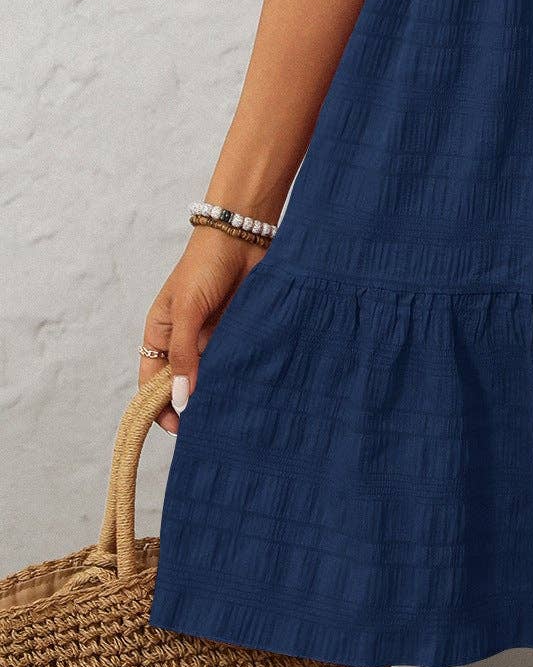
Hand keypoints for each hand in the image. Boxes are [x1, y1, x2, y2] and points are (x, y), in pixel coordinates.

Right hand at [138, 229, 264, 432]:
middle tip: (206, 428)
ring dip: (215, 393)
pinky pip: (233, 362)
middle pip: (181, 384)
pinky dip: (236, 377)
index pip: (152, 382)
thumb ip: (184, 353)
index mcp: (160, 335)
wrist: (243, 238)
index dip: (158, 406)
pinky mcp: (236, 334)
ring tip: (227, 415)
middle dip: (190, 405)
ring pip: (209, 377)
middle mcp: (184, 341)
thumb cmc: (204, 267)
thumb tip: (180, 398)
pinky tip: (246, 392)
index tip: (176, 429)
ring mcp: (211, 338)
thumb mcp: (187, 311)